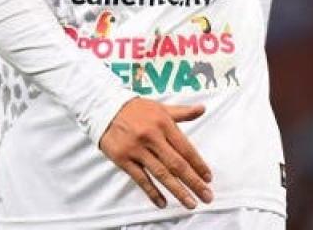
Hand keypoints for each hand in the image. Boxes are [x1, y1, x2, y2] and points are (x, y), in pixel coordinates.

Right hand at [98, 97, 212, 209]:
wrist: (104, 107)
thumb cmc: (136, 109)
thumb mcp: (160, 108)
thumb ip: (182, 112)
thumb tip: (202, 109)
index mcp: (163, 123)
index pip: (185, 148)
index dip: (198, 164)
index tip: (208, 178)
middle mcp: (151, 136)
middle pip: (176, 164)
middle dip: (194, 182)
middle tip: (207, 196)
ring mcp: (136, 148)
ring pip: (161, 173)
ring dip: (177, 191)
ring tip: (190, 203)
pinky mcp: (123, 158)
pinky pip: (140, 178)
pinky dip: (152, 192)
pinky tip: (162, 202)